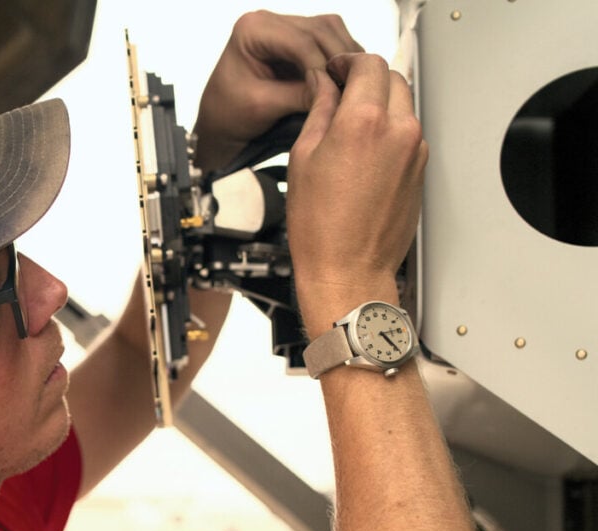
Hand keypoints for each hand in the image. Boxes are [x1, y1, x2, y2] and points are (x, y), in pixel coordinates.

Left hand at [194, 11, 362, 169]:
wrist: (221, 123)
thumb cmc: (229, 114)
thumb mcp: (262, 106)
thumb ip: (298, 95)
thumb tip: (335, 92)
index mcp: (251, 29)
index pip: (300, 41)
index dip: (324, 66)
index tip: (337, 92)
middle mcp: (269, 21)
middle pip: (320, 30)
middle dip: (339, 60)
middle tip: (353, 89)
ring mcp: (285, 28)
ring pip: (331, 32)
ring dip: (344, 58)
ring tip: (352, 86)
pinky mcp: (297, 41)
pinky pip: (330, 41)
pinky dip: (341, 60)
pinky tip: (346, 81)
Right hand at [286, 54, 427, 335]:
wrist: (348, 270)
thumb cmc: (321, 228)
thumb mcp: (304, 158)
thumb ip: (319, 112)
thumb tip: (324, 88)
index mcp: (364, 122)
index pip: (366, 65)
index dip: (346, 63)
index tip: (334, 72)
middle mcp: (398, 131)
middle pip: (391, 78)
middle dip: (366, 80)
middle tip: (341, 93)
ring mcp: (415, 150)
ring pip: (403, 105)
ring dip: (380, 104)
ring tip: (350, 126)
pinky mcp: (421, 170)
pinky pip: (408, 133)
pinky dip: (390, 130)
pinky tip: (364, 153)